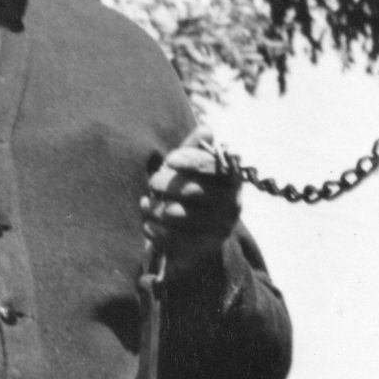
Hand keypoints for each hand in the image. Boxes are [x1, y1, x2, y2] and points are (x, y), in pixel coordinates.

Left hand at [144, 138, 243, 266]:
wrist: (199, 237)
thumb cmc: (192, 192)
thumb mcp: (192, 170)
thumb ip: (195, 149)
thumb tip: (206, 130)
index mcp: (232, 180)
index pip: (213, 166)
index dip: (191, 161)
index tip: (169, 159)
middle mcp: (233, 204)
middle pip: (193, 190)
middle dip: (164, 185)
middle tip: (151, 183)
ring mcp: (222, 228)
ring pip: (179, 215)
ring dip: (155, 209)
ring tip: (145, 204)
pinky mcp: (207, 248)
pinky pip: (175, 239)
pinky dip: (156, 231)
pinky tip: (147, 224)